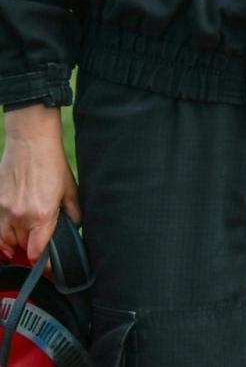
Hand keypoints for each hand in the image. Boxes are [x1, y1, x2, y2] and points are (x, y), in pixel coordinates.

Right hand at [0, 106, 78, 263]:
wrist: (31, 143)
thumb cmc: (53, 164)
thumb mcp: (70, 190)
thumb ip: (73, 214)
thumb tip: (73, 230)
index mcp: (41, 215)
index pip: (38, 252)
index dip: (45, 264)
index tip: (50, 267)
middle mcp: (20, 217)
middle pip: (21, 248)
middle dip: (31, 249)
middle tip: (41, 246)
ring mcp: (4, 211)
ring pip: (5, 241)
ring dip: (15, 244)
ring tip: (26, 240)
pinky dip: (1, 237)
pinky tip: (9, 237)